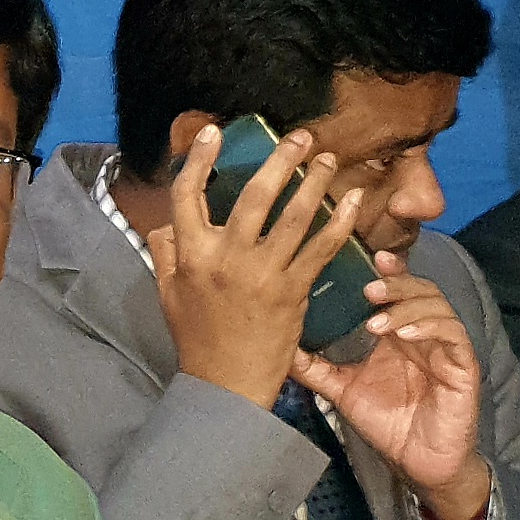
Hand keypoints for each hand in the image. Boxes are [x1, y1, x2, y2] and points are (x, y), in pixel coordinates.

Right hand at [142, 122, 367, 409]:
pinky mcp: (293, 291)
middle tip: (300, 137)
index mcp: (192, 256)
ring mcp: (263, 274)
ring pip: (293, 216)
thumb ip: (165, 254)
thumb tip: (165, 222)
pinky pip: (321, 249)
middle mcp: (227, 258)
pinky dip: (341, 222)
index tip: (214, 133)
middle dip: (279, 160)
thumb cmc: (196, 340)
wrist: (226, 386)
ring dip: (314, 182)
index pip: (188, 196)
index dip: (199, 160)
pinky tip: (354, 202)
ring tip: (327, 159)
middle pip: (254, 196)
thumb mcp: (167, 294)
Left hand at [282, 253, 490, 519]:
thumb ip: (315, 368)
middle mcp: (422, 331)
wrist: (419, 464)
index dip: (384, 270)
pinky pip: (453, 334)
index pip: (394, 288)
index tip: (365, 257)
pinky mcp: (464, 364)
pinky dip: (431, 327)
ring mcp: (445, 345)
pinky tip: (407, 334)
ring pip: (436, 305)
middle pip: (416, 287)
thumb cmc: (387, 424)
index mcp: (396, 331)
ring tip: (378, 321)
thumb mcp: (342, 391)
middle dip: (394, 283)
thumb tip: (278, 348)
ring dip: (406, 307)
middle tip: (368, 288)